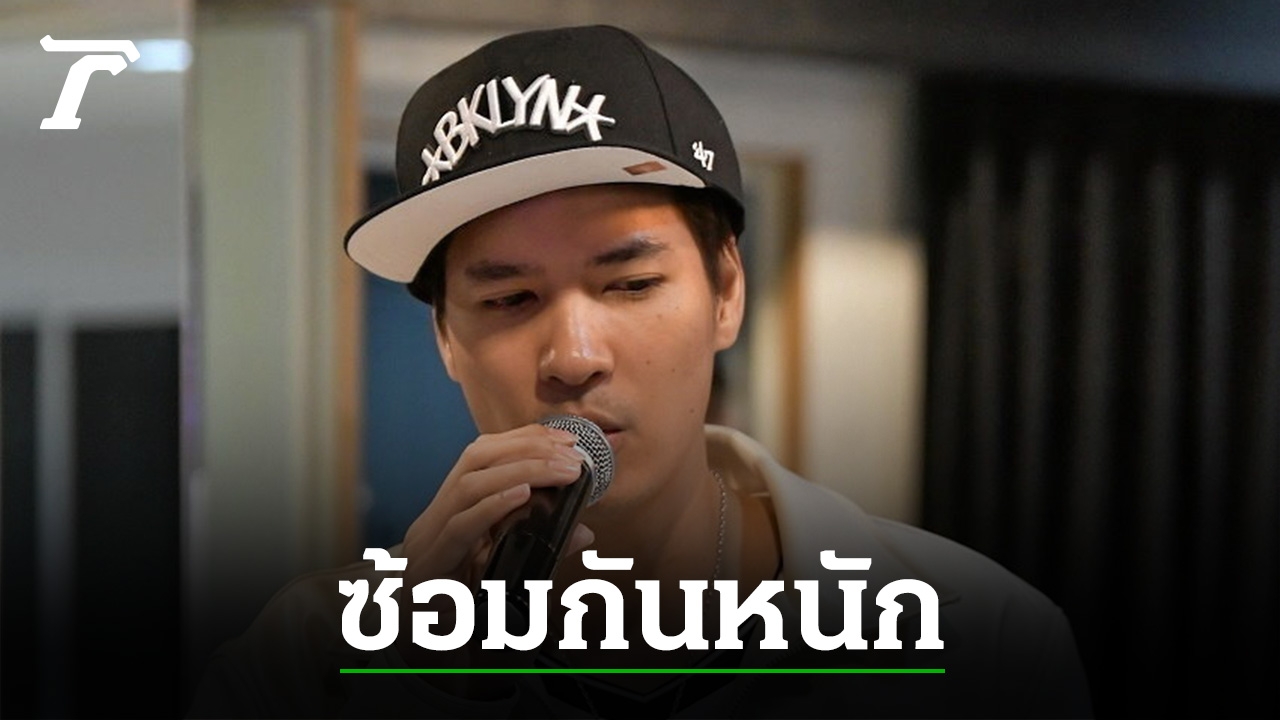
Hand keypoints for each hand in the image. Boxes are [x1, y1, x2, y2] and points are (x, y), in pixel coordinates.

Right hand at [394, 424, 594, 683]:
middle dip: (527, 448)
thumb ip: (542, 549)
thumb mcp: (509, 570)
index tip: (566, 438)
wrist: (417, 652)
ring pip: (469, 485)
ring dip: (521, 471)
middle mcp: (434, 517)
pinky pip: (460, 526)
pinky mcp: (429, 567)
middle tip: (572, 456)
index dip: (524, 438)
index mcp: (449, 510)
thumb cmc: (463, 609)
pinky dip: (493, 505)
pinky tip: (523, 495)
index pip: (482, 454)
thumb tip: (584, 533)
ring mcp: (428, 540)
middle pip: (475, 458)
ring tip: (561, 472)